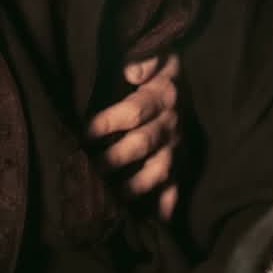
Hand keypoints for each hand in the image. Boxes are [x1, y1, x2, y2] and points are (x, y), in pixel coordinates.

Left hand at [90, 53, 181, 218]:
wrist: (186, 82)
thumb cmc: (157, 68)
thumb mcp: (158, 53)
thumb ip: (147, 58)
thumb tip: (133, 69)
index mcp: (162, 96)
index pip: (134, 111)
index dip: (109, 121)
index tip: (85, 132)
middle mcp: (171, 123)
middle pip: (143, 143)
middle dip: (117, 157)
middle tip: (93, 168)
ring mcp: (176, 146)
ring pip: (160, 169)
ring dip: (138, 185)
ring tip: (115, 198)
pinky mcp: (180, 162)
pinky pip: (177, 185)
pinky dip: (169, 203)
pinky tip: (159, 219)